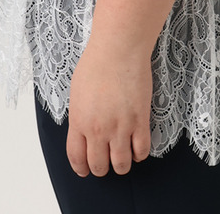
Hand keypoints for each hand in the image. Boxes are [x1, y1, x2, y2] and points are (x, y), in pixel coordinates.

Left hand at [65, 33, 152, 176]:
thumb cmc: (96, 63)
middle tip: (106, 161)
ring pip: (121, 164)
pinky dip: (139, 154)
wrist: (118, 49)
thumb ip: (79, 116)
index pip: (77, 158)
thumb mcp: (77, 93)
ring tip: (123, 156)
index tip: (86, 170)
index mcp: (79, 121)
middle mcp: (98, 129)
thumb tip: (84, 131)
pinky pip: (142, 151)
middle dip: (102, 168)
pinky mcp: (140, 121)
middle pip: (99, 166)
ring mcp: (120, 127)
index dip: (82, 169)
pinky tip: (137, 146)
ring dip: (122, 164)